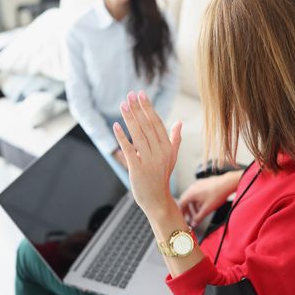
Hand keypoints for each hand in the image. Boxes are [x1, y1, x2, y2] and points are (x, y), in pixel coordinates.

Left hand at [112, 90, 181, 217]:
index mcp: (167, 147)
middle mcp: (160, 152)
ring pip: (138, 135)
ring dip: (130, 118)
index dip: (148, 108)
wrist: (157, 200)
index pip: (157, 123)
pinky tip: (116, 126)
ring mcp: (149, 161)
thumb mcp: (172, 157)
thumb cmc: (162, 177)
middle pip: (147, 126)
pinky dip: (122, 137)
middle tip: (130, 94)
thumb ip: (175, 139)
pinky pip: (129, 150)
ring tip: (123, 105)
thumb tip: (179, 122)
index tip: (141, 94)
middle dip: (138, 109)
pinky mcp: (137, 169)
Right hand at [179, 170, 243, 226]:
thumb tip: (194, 224)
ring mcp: (197, 184)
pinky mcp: (203, 183)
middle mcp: (192, 188)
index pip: (181, 204)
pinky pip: (196, 192)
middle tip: (190, 217)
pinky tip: (204, 204)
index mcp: (190, 193)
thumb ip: (198, 218)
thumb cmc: (217, 194)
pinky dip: (197, 200)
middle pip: (185, 200)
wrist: (226, 183)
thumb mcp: (207, 209)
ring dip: (193, 205)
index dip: (182, 212)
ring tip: (198, 212)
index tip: (183, 218)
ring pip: (192, 196)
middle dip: (188, 210)